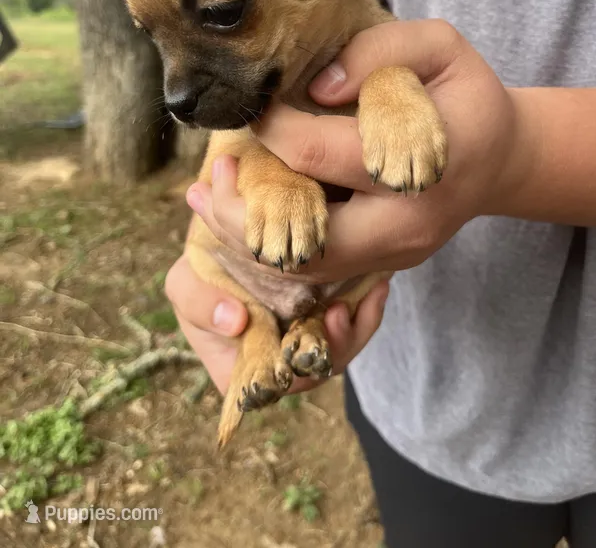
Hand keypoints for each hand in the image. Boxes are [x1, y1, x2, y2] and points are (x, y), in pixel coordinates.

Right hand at [165, 255, 389, 394]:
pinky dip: (368, 305)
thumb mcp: (186, 285)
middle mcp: (280, 363)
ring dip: (357, 326)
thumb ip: (200, 303)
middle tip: (338, 314)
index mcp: (241, 372)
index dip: (291, 375)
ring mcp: (307, 339)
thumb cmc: (203, 272)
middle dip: (335, 346)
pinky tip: (378, 285)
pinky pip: (355, 320)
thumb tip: (235, 321)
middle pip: (315, 372)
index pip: (273, 389)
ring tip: (365, 296)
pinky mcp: (329, 315)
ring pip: (341, 347)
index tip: (304, 344)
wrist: (231, 237)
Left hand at [187, 19, 529, 282]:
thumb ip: (378, 54)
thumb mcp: (438, 47)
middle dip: (244, 210)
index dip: (272, 129)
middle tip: (210, 174)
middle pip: (307, 238)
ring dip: (248, 237)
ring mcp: (399, 253)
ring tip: (205, 197)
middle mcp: (410, 223)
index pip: (321, 152)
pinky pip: (319, 268)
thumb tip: (317, 89)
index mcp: (423, 162)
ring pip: (307, 267)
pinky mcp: (387, 263)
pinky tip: (239, 215)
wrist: (500, 157)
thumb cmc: (464, 94)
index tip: (252, 108)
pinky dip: (273, 246)